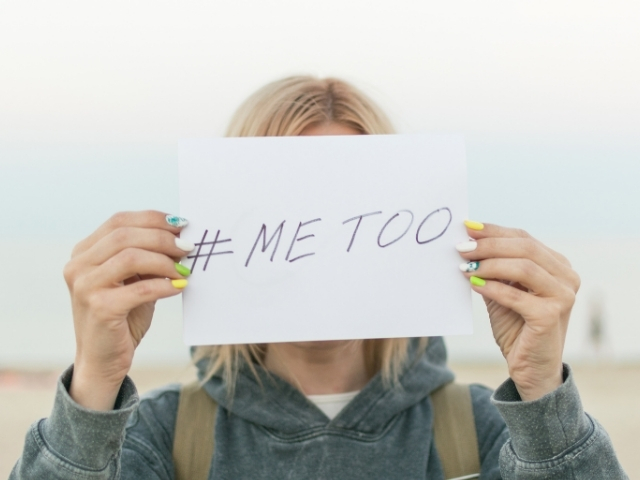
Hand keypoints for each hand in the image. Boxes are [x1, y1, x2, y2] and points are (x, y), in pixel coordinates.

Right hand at [63, 211, 192, 409]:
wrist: (103, 360)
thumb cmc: (123, 316)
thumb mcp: (133, 280)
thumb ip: (148, 257)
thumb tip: (181, 236)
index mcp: (84, 252)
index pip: (119, 221)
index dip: (153, 219)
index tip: (181, 224)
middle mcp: (78, 266)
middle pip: (125, 235)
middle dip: (162, 238)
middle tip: (188, 246)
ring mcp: (85, 286)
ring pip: (130, 257)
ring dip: (164, 261)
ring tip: (184, 269)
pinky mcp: (99, 308)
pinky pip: (139, 289)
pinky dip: (163, 285)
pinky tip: (179, 286)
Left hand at [457, 221, 580, 400]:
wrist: (531, 368)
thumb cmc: (517, 327)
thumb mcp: (503, 291)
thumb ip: (492, 269)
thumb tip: (467, 244)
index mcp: (558, 266)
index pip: (524, 238)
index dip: (494, 231)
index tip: (467, 228)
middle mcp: (566, 277)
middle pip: (524, 248)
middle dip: (489, 245)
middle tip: (462, 247)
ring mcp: (563, 296)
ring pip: (523, 267)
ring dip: (489, 264)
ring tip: (465, 266)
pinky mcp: (550, 316)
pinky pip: (516, 295)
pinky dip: (492, 287)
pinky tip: (474, 284)